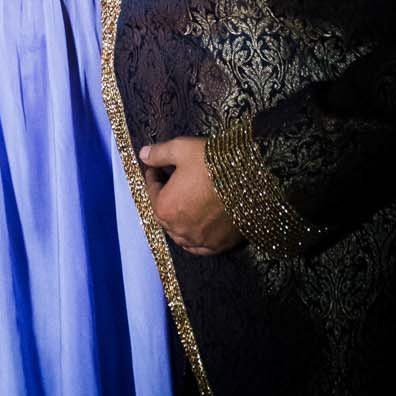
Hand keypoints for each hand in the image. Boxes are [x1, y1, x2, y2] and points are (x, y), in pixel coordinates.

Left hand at [139, 137, 240, 255]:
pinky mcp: (218, 245)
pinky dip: (194, 238)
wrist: (253, 180)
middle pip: (165, 213)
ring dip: (178, 219)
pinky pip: (199, 246)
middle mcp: (178, 229)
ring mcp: (199, 240)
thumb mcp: (182, 149)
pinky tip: (197, 228)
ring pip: (180, 233)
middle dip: (165, 197)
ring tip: (185, 203)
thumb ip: (159, 154)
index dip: (154, 176)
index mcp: (164, 207)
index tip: (157, 167)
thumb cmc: (213, 162)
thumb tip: (142, 155)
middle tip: (172, 182)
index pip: (151, 190)